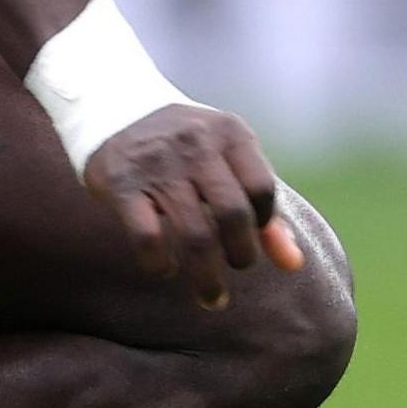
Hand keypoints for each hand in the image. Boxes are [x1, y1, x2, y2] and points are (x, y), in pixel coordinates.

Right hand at [83, 105, 302, 308]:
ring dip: (207, 278)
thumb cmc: (184, 148)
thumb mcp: (227, 162)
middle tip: (236, 266)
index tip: (251, 235)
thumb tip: (294, 265)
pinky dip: (160, 264)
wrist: (112, 110)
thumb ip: (262, 208)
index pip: (262, 189)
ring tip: (212, 297)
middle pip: (233, 214)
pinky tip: (165, 270)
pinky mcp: (122, 185)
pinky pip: (148, 238)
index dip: (264, 223)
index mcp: (229, 132)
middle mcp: (195, 144)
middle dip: (242, 255)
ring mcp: (157, 164)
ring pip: (194, 234)